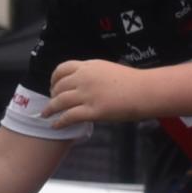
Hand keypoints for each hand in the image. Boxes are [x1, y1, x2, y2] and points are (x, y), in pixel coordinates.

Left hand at [40, 56, 158, 128]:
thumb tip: (84, 82)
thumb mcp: (108, 69)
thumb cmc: (132, 82)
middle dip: (52, 96)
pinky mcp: (93, 111)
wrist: (145, 90)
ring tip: (46, 115)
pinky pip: (69, 117)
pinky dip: (59, 122)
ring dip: (50, 109)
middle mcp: (84, 78)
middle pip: (59, 87)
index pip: (62, 69)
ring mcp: (88, 94)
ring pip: (60, 102)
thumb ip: (93, 74)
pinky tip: (55, 126)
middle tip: (51, 103)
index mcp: (88, 66)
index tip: (52, 86)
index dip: (53, 78)